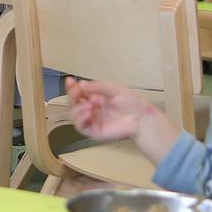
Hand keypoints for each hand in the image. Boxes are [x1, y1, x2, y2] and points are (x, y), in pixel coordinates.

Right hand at [64, 77, 180, 164]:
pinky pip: (80, 126)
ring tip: (88, 104)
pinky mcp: (94, 131)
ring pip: (73, 115)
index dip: (72, 87)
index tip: (69, 80)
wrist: (141, 117)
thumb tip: (80, 84)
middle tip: (78, 91)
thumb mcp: (113, 88)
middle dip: (72, 96)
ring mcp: (92, 120)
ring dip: (76, 108)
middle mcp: (92, 109)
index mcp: (95, 98)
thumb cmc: (131, 102)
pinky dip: (80, 118)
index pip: (78, 93)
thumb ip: (97, 86)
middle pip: (73, 103)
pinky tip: (88, 112)